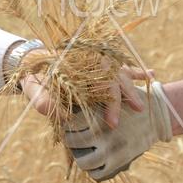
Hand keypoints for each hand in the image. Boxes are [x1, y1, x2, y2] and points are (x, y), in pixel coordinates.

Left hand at [20, 48, 152, 125]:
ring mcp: (97, 61)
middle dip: (126, 96)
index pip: (100, 81)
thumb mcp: (32, 87)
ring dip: (133, 85)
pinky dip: (135, 70)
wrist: (32, 59)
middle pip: (114, 77)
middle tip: (134, 114)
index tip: (112, 122)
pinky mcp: (100, 64)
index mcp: (77, 65)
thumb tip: (62, 117)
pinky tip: (150, 73)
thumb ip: (41, 101)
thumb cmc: (34, 75)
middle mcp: (90, 61)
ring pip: (120, 72)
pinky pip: (121, 66)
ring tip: (144, 102)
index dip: (109, 101)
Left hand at [63, 81, 171, 181]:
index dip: (64, 122)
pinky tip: (91, 162)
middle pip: (72, 141)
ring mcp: (112, 148)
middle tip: (68, 135)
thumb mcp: (113, 91)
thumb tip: (63, 99)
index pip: (71, 121)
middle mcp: (104, 131)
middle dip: (68, 139)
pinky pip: (98, 173)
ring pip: (83, 161)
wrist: (157, 115)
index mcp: (100, 111)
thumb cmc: (132, 98)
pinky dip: (92, 170)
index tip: (64, 121)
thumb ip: (92, 95)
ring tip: (78, 151)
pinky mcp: (120, 161)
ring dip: (78, 157)